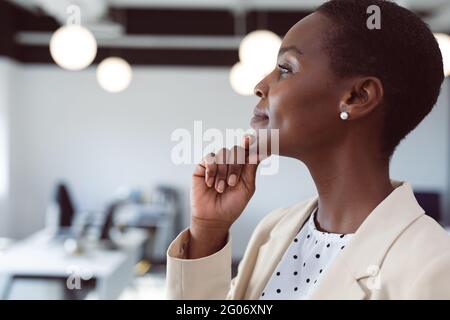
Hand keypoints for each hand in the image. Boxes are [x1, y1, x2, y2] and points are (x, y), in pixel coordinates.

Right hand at [188, 136, 261, 257]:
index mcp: (242, 166)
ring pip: (222, 153)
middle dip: (235, 167)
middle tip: (231, 184)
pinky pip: (209, 158)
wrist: (214, 218)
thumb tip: (258, 151)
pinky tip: (210, 183)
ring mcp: (215, 164)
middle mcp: (229, 162)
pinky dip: (211, 171)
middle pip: (236, 150)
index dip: (248, 143)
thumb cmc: (232, 205)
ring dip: (223, 172)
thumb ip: (251, 168)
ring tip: (220, 188)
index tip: (248, 139)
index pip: (246, 149)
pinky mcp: (202, 167)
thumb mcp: (247, 187)